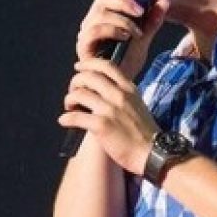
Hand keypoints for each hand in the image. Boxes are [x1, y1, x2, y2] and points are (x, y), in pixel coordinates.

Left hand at [59, 56, 159, 173]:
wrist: (152, 152)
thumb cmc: (144, 132)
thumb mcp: (137, 104)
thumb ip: (122, 95)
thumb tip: (103, 91)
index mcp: (128, 88)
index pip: (106, 66)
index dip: (88, 64)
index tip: (79, 66)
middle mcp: (119, 95)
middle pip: (88, 77)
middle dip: (75, 82)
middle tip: (72, 92)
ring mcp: (110, 109)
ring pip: (79, 94)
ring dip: (69, 100)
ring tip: (69, 107)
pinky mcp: (101, 125)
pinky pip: (76, 117)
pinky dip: (66, 118)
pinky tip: (64, 121)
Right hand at [75, 0, 168, 76]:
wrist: (117, 86)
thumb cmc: (127, 63)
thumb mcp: (143, 39)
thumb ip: (151, 22)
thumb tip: (164, 1)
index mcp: (104, 15)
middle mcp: (92, 21)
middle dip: (124, 1)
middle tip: (141, 11)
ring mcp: (86, 33)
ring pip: (99, 13)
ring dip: (122, 19)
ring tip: (136, 31)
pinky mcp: (83, 46)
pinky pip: (95, 30)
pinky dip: (113, 30)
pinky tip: (126, 36)